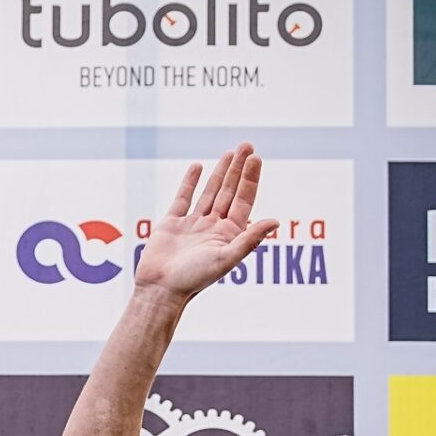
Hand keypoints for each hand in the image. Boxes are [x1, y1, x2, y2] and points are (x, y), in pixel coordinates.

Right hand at [132, 144, 275, 302]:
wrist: (160, 289)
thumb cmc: (194, 279)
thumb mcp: (226, 258)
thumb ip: (250, 239)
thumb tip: (276, 221)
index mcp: (229, 235)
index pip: (243, 200)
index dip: (250, 179)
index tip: (255, 158)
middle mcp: (213, 227)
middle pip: (229, 191)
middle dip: (238, 169)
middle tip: (246, 146)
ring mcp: (193, 224)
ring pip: (210, 192)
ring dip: (219, 172)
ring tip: (229, 153)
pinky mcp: (172, 224)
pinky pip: (183, 198)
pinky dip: (190, 182)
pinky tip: (197, 168)